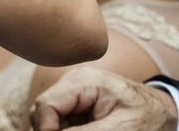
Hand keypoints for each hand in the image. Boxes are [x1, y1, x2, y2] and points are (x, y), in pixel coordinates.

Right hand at [31, 67, 178, 130]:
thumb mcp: (119, 130)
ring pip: (48, 117)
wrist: (165, 112)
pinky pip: (60, 119)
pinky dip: (65, 129)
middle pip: (43, 110)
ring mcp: (74, 91)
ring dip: (57, 130)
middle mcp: (73, 82)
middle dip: (50, 130)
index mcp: (83, 82)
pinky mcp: (77, 102)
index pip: (45, 104)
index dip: (46, 130)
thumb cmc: (149, 119)